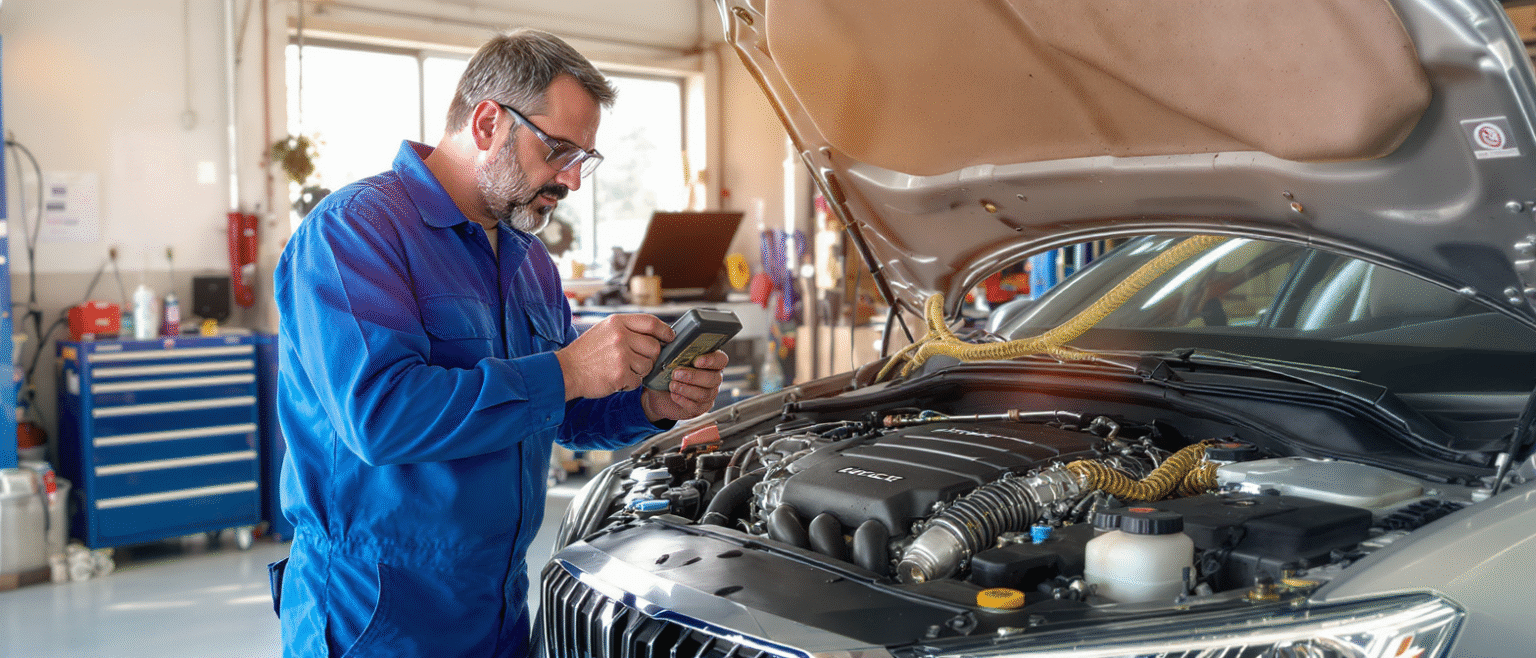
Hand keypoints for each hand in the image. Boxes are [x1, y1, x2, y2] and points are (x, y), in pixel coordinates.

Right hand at [555, 314, 672, 399]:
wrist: (567, 370)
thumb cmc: (586, 352)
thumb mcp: (604, 330)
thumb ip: (627, 329)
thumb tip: (655, 334)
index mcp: (617, 322)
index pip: (651, 323)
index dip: (665, 331)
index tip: (670, 337)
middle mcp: (620, 336)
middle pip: (654, 347)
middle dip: (650, 357)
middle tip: (637, 361)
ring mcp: (621, 355)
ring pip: (648, 366)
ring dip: (639, 372)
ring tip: (621, 370)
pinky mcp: (620, 374)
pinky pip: (638, 381)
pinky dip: (629, 383)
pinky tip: (616, 379)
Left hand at [641, 351, 728, 422]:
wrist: (660, 393)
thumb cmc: (668, 372)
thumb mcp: (671, 358)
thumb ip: (676, 350)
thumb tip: (672, 342)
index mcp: (710, 361)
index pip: (720, 359)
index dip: (711, 360)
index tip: (697, 361)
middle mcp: (713, 377)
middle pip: (713, 378)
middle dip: (693, 376)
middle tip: (676, 373)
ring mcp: (709, 394)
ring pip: (704, 393)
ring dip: (686, 389)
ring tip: (672, 385)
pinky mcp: (701, 407)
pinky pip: (696, 406)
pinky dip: (683, 400)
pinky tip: (674, 395)